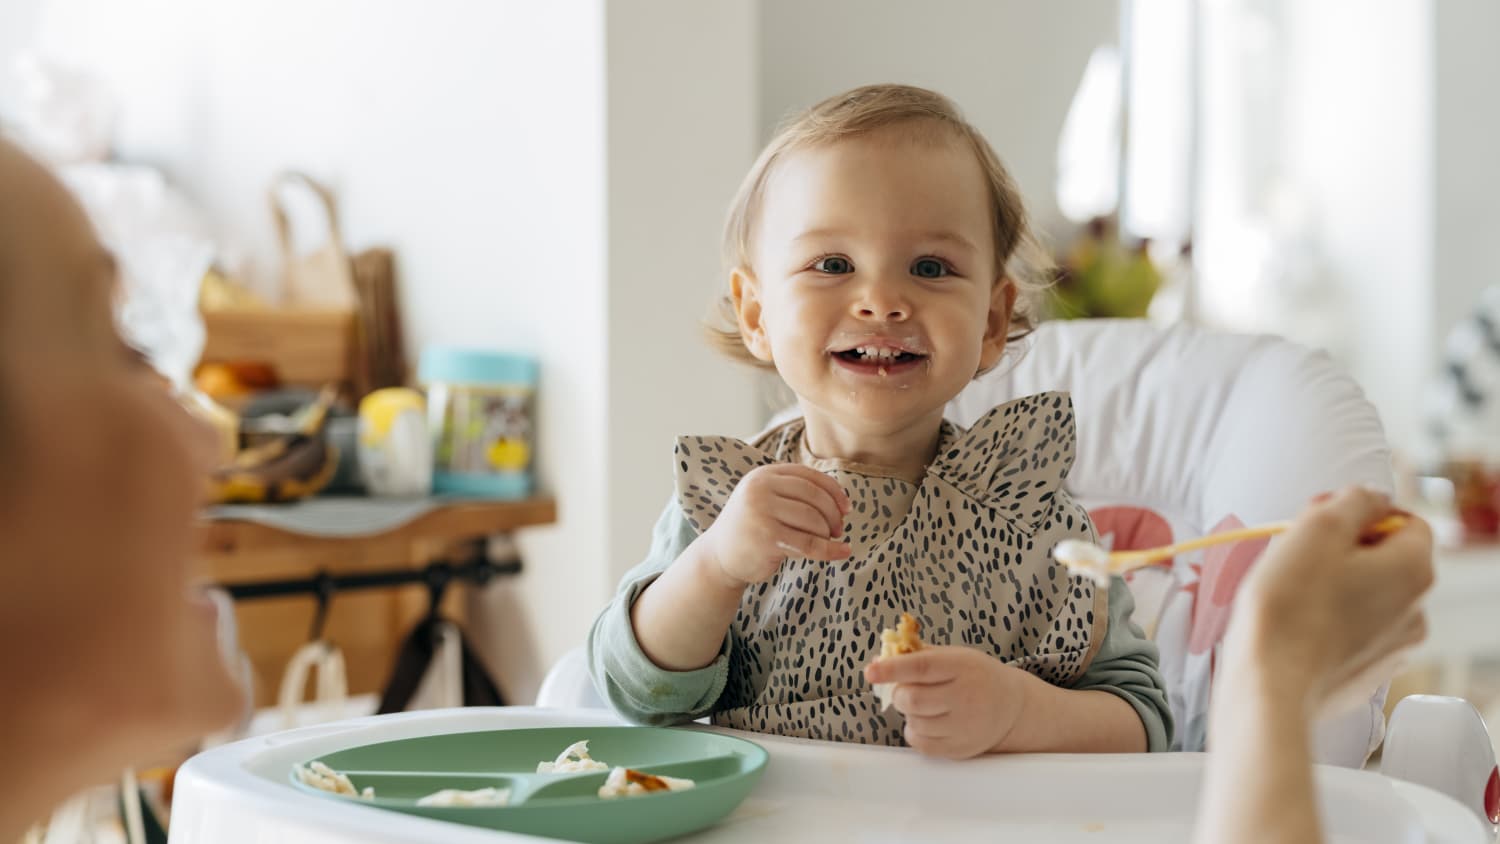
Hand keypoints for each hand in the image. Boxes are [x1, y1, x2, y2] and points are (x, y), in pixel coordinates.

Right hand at [699, 463, 851, 586]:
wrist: (719, 556)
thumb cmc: (752, 527)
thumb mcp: (768, 499)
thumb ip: (796, 492)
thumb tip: (841, 500)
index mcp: (763, 475)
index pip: (809, 477)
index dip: (834, 491)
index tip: (847, 508)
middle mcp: (760, 489)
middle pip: (814, 497)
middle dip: (833, 514)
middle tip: (838, 530)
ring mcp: (761, 513)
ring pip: (813, 520)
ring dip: (827, 534)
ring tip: (827, 541)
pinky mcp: (767, 539)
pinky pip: (809, 544)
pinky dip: (830, 550)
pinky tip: (842, 552)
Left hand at [864, 646, 1031, 758]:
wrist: (1012, 707)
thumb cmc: (976, 676)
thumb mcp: (955, 657)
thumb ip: (918, 656)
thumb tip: (878, 659)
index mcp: (962, 666)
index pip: (921, 667)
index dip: (892, 669)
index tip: (871, 671)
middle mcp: (966, 697)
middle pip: (912, 699)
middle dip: (900, 694)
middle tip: (907, 691)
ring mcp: (965, 726)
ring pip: (914, 723)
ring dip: (909, 714)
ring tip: (925, 706)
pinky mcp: (960, 748)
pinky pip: (921, 744)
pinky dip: (915, 732)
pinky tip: (928, 722)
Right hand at [1228, 486, 1434, 712]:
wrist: (1270, 685)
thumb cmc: (1289, 605)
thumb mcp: (1319, 527)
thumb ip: (1355, 500)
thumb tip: (1372, 498)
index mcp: (1414, 569)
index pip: (1406, 520)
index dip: (1360, 513)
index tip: (1319, 523)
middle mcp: (1416, 609)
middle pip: (1386, 558)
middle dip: (1344, 549)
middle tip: (1296, 554)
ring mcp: (1395, 646)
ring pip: (1369, 594)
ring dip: (1336, 584)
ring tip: (1291, 592)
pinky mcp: (1367, 672)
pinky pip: (1354, 630)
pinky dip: (1330, 620)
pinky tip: (1297, 624)